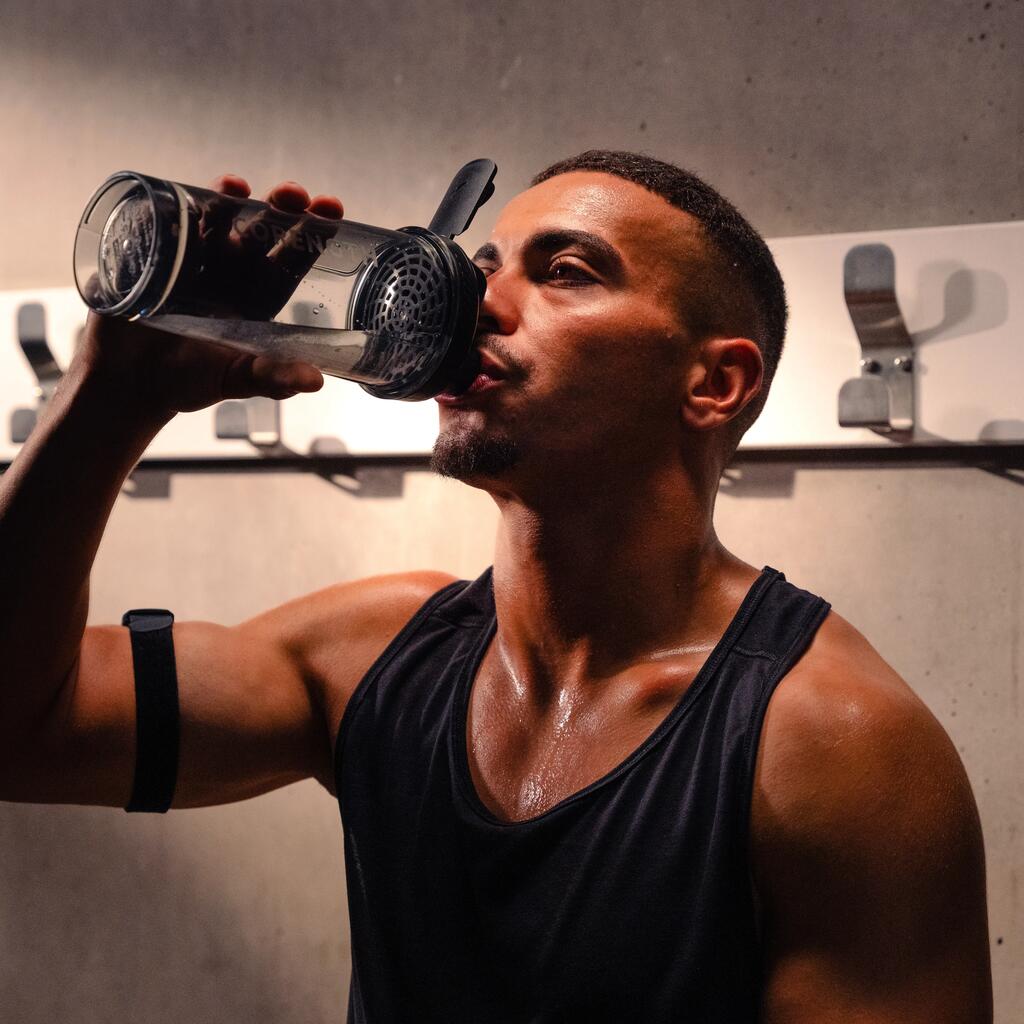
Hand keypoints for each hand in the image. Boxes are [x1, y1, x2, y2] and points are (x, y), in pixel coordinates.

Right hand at [75, 175, 344, 421]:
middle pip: (258, 232)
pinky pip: (162, 225)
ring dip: (224, 200)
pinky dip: (169, 209)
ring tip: (235, 185)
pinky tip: (178, 196)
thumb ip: (271, 378)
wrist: (127, 384)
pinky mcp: (152, 257)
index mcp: (257, 298)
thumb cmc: (187, 383)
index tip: (332, 208)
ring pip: (213, 221)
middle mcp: (229, 274)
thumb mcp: (233, 380)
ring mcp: (190, 261)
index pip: (290, 261)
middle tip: (293, 192)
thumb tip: (315, 381)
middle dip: (278, 209)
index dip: (312, 235)